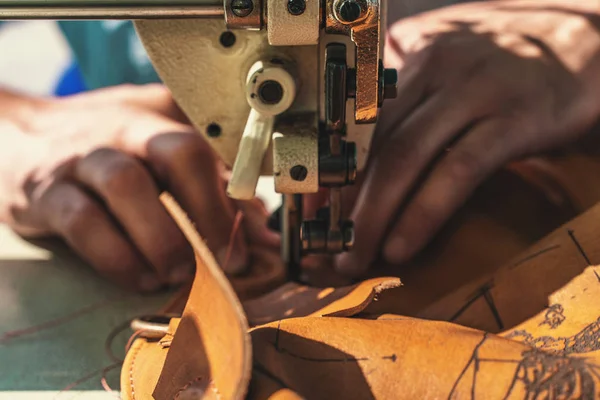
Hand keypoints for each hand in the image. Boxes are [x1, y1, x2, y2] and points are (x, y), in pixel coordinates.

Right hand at [0, 84, 277, 291]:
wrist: (19, 136)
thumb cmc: (106, 147)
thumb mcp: (159, 152)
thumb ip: (211, 187)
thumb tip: (262, 234)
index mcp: (160, 119)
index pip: (212, 146)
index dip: (237, 195)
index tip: (253, 242)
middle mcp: (124, 130)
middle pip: (178, 152)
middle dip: (209, 211)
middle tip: (225, 259)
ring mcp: (83, 157)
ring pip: (127, 185)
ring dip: (162, 237)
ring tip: (179, 273)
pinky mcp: (46, 192)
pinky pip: (84, 222)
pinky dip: (117, 256)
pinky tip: (139, 277)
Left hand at [335, 0, 599, 275]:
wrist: (584, 42)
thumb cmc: (506, 65)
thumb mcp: (448, 63)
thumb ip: (406, 93)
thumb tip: (360, 139)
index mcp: (413, 61)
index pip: (357, 123)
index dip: (329, 170)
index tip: (308, 208)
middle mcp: (435, 72)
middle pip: (375, 144)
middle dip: (345, 202)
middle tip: (327, 245)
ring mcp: (474, 95)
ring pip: (406, 159)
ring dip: (374, 216)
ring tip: (357, 258)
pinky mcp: (513, 121)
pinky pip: (458, 172)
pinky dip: (424, 212)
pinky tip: (403, 247)